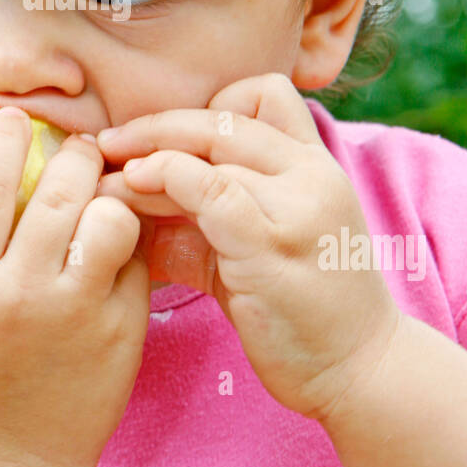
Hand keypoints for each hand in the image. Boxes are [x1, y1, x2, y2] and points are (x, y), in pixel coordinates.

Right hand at [0, 108, 150, 466]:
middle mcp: (22, 295)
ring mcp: (78, 315)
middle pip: (59, 192)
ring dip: (108, 194)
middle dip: (71, 154)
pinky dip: (130, 242)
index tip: (13, 120)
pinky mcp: (122, 332)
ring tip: (102, 189)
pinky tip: (117, 239)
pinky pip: (136, 263)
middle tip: (73, 147)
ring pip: (110, 221)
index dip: (2, 141)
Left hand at [95, 73, 403, 425]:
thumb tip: (125, 197)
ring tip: (107, 179)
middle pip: (222, 115)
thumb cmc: (301, 313)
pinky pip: (209, 187)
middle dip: (155, 125)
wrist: (360, 373)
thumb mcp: (253, 247)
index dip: (204, 107)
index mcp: (315, 165)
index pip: (262, 93)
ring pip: (210, 144)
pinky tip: (133, 193)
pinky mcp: (272, 243)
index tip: (160, 140)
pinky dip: (164, 178)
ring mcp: (297, 205)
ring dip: (148, 155)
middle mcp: (312, 173)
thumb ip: (202, 215)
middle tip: (106, 145)